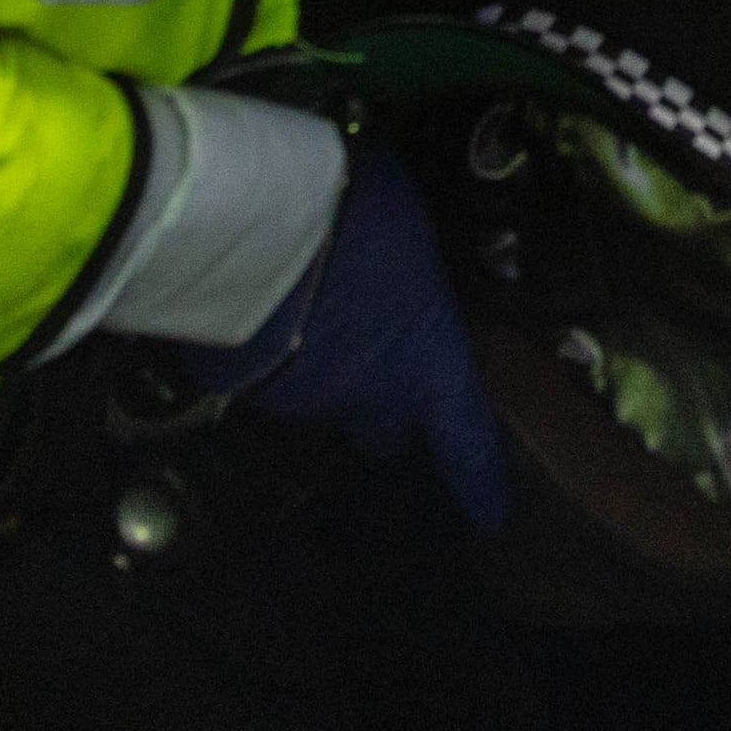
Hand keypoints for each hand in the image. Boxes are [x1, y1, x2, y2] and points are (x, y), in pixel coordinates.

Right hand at [171, 143, 509, 528]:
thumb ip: (408, 267)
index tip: (490, 514)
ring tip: (307, 301)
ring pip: (322, 395)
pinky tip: (264, 304)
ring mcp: (301, 398)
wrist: (245, 226)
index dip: (480, 478)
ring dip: (321, 361)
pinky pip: (265, 374)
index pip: (465, 437)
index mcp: (426, 360)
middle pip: (385, 429)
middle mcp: (368, 395)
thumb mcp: (408, 227)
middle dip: (386, 408)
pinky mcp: (240, 387)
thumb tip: (397, 263)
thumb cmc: (352, 217)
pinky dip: (270, 350)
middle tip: (379, 366)